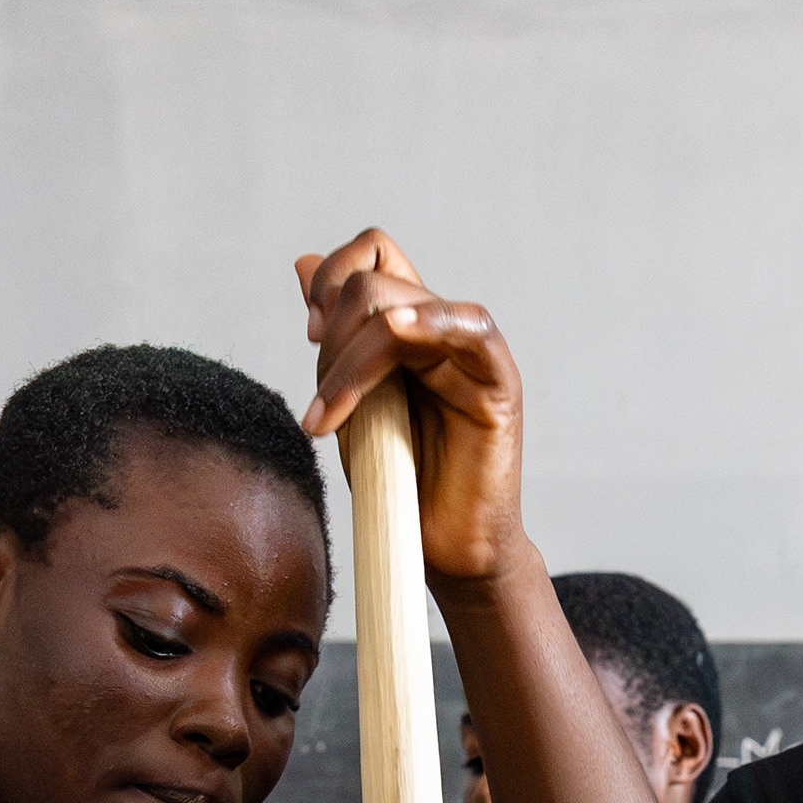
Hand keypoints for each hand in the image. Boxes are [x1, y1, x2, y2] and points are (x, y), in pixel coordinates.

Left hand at [294, 230, 531, 587]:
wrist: (442, 548)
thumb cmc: (400, 480)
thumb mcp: (349, 399)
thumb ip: (334, 334)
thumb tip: (304, 262)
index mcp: (405, 327)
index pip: (372, 253)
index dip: (331, 280)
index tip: (309, 334)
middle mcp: (438, 329)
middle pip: (372, 282)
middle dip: (330, 341)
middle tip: (322, 408)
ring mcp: (470, 352)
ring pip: (400, 305)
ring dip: (351, 360)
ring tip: (330, 417)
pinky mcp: (498, 381)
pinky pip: (468, 325)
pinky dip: (424, 321)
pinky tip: (394, 337)